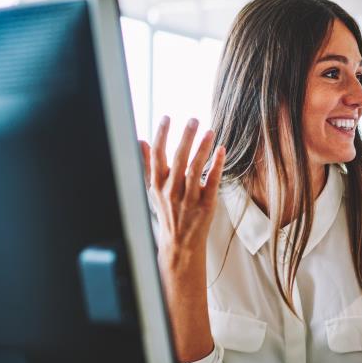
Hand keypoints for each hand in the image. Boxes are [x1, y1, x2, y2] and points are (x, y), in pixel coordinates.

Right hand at [140, 116, 225, 268]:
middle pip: (177, 160)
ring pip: (194, 170)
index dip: (161, 136)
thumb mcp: (153, 190)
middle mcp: (171, 191)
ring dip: (202, 149)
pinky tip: (221, 151)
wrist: (180, 244)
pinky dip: (216, 166)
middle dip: (185, 138)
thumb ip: (147, 165)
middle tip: (193, 119)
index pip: (157, 156)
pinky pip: (211, 183)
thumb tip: (140, 142)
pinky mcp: (206, 206)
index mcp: (158, 185)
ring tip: (209, 131)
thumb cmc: (168, 212)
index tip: (167, 118)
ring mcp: (189, 199)